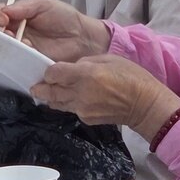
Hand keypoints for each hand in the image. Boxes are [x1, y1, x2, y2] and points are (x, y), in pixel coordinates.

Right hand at [0, 0, 109, 61]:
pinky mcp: (29, 64)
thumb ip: (23, 6)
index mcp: (16, 16)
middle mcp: (15, 33)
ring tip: (23, 43)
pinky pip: (17, 63)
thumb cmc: (65, 18)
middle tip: (8, 33)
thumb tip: (4, 10)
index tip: (3, 18)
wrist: (84, 38)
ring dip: (8, 46)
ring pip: (4, 50)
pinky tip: (29, 54)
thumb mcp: (44, 4)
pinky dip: (19, 59)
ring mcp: (22, 50)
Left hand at [32, 55, 179, 140]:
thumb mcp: (108, 59)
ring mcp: (82, 109)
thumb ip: (85, 63)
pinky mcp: (86, 119)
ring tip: (45, 93)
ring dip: (50, 97)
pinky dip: (66, 103)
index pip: (54, 73)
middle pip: (50, 91)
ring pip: (57, 103)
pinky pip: (70, 109)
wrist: (145, 105)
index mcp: (86, 75)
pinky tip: (69, 98)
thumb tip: (72, 68)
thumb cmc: (131, 76)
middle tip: (34, 86)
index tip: (49, 70)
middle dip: (40, 88)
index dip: (49, 71)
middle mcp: (80, 93)